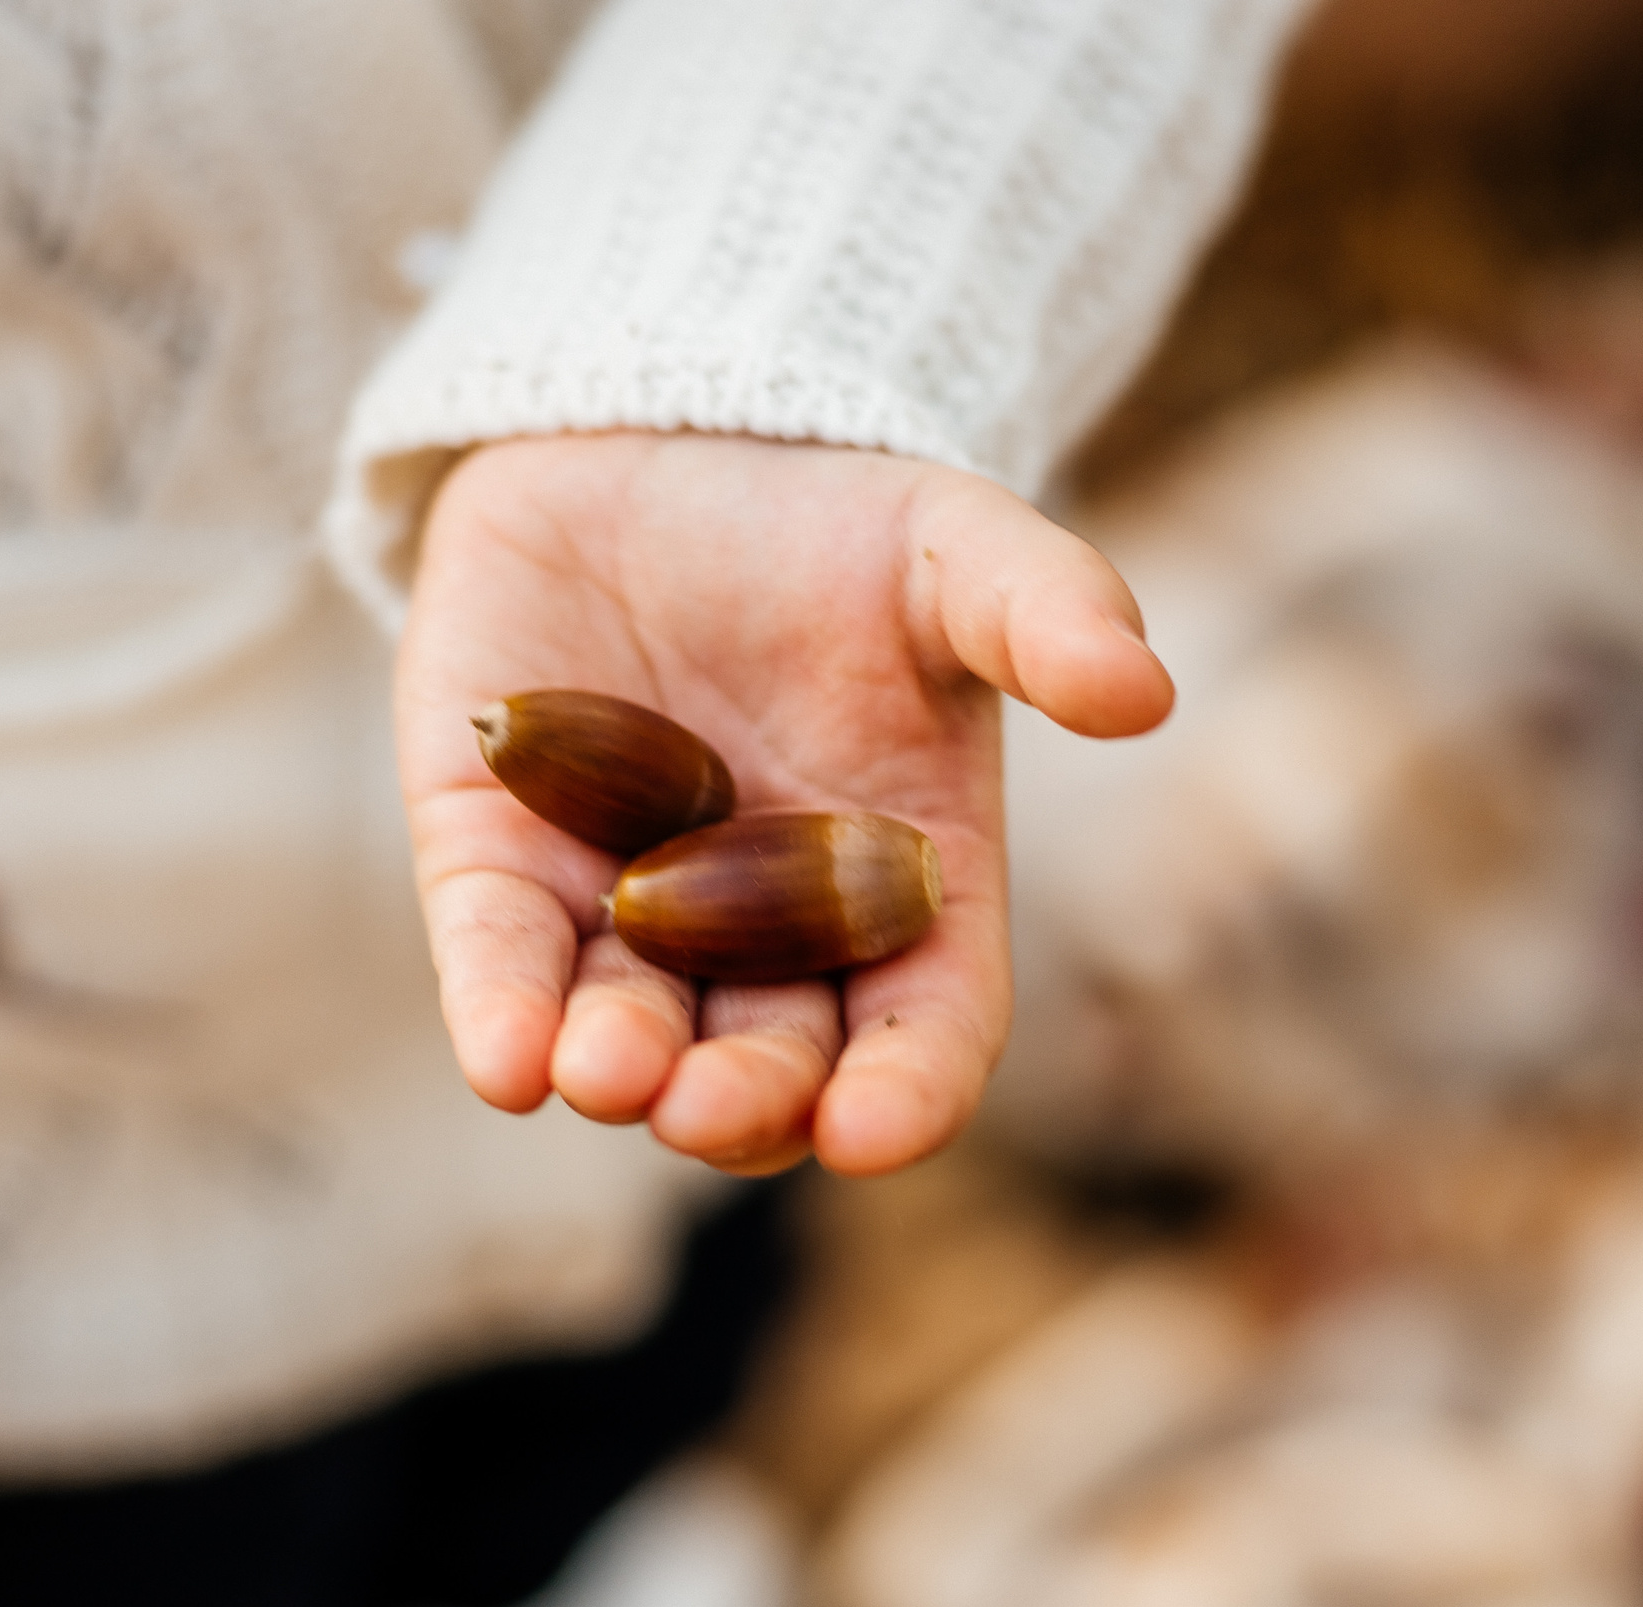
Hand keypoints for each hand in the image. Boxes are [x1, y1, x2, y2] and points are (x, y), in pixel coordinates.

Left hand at [400, 433, 1172, 1175]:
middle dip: (744, 1100)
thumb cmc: (832, 523)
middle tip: (713, 1108)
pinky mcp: (499, 858)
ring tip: (607, 1074)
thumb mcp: (954, 552)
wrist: (655, 440)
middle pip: (766, 1059)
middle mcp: (763, 930)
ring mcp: (626, 904)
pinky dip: (500, 1011)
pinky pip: (498, 954)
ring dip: (619, 1070)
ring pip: (628, 1029)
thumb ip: (1044, 615)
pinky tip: (503, 1059)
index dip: (906, 1089)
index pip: (922, 1026)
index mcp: (900, 890)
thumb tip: (1144, 691)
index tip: (877, 1131)